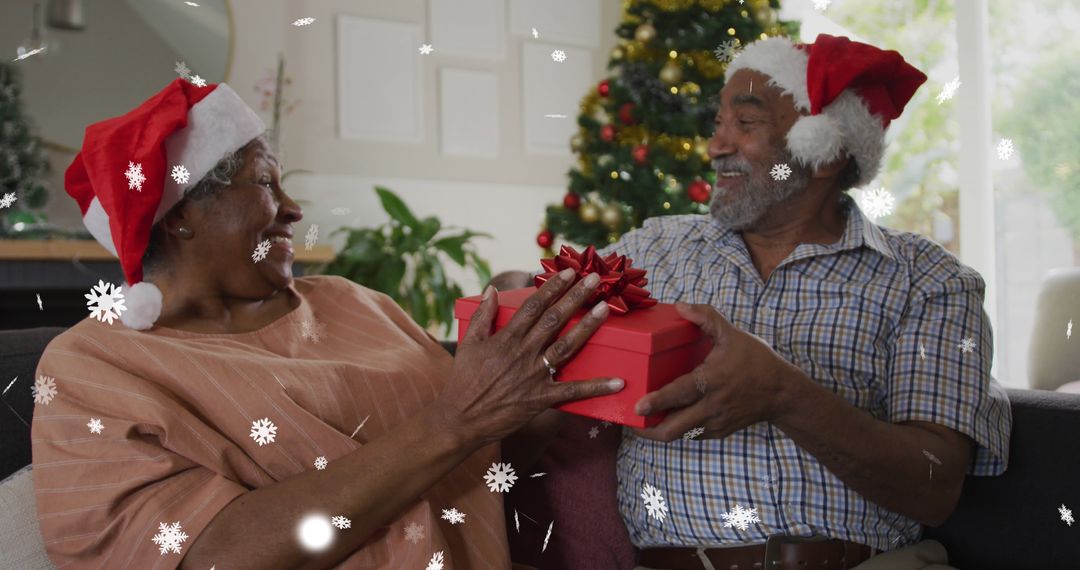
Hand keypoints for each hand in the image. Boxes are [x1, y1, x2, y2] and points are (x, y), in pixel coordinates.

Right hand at [436, 268, 624, 446]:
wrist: (460, 419)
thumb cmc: (463, 381)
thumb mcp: (468, 343)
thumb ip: (482, 315)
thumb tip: (493, 289)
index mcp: (505, 338)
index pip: (533, 306)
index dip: (552, 288)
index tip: (568, 273)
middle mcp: (522, 353)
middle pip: (553, 320)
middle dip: (575, 297)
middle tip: (594, 279)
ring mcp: (533, 376)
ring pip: (566, 346)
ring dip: (587, 327)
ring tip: (605, 309)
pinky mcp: (541, 399)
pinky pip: (572, 392)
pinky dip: (596, 387)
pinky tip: (618, 381)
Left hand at [631, 302, 804, 441]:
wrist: (782, 393)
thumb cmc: (756, 361)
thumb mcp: (733, 335)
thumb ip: (706, 318)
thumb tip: (680, 305)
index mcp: (713, 381)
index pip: (681, 394)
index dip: (658, 401)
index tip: (638, 406)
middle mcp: (712, 406)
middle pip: (674, 428)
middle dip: (648, 429)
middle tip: (629, 419)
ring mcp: (715, 423)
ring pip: (680, 435)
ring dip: (658, 430)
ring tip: (640, 421)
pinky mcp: (718, 432)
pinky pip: (691, 434)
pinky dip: (676, 428)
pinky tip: (664, 419)